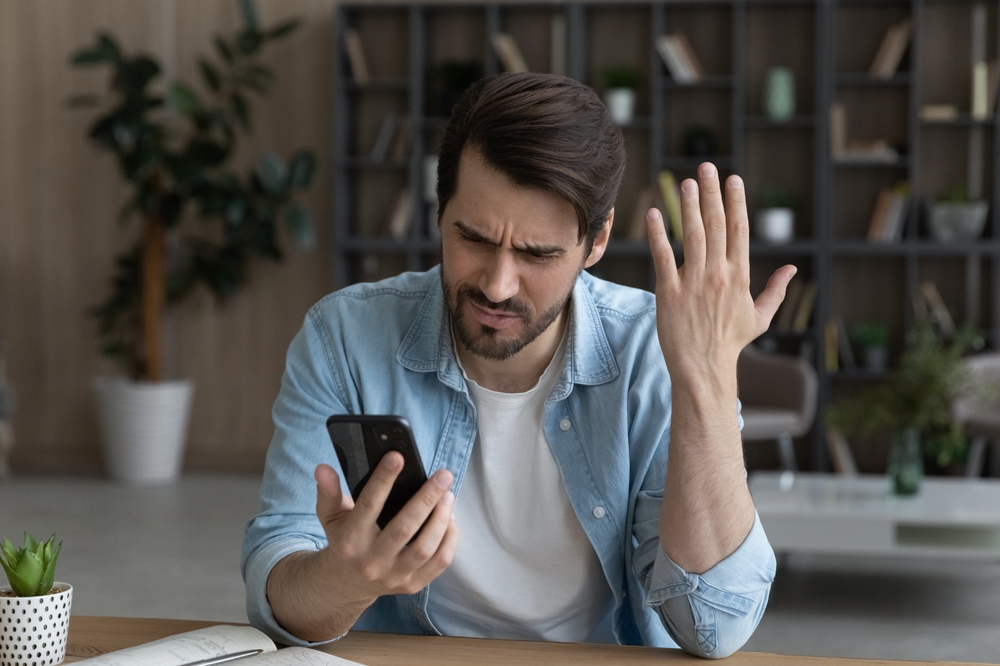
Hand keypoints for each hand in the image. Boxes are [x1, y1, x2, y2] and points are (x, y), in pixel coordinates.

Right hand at [313, 453, 459, 605]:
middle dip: (427, 498)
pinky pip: (439, 563)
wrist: (347, 584)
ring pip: (425, 547)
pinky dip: (449, 539)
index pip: (368, 506)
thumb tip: (323, 469)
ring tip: (448, 495)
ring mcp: (394, 577)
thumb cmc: (344, 541)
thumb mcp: (330, 516)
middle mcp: (371, 562)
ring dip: (441, 518)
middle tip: (443, 475)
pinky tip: (450, 519)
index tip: (397, 457)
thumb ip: (328, 492)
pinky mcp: (412, 585)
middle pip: (404, 528)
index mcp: (349, 542)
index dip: (383, 480)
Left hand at [646, 163, 796, 384]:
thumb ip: (776, 290)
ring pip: (692, 236)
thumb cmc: (730, 343)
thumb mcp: (760, 317)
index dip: (736, 202)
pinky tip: (655, 213)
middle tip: (706, 167)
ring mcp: (694, 283)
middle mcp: (719, 275)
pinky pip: (663, 258)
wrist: (704, 368)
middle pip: (716, 226)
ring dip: (689, 207)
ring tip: (686, 182)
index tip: (733, 179)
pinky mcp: (669, 293)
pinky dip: (659, 235)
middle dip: (712, 194)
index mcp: (740, 276)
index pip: (739, 231)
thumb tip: (793, 269)